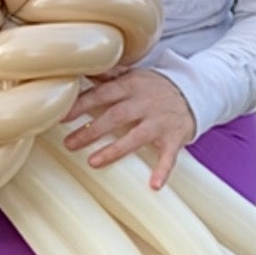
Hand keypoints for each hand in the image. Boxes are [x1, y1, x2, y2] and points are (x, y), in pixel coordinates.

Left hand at [62, 68, 197, 190]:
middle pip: (115, 116)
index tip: (62, 117)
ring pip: (136, 137)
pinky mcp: (175, 137)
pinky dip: (163, 170)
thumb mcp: (132, 75)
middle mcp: (145, 102)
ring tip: (93, 162)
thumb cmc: (153, 87)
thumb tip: (79, 69)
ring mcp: (160, 121)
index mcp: (131, 85)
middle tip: (69, 144)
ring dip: (114, 150)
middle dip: (91, 130)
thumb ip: (108, 76)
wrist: (193, 92)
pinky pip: (169, 156)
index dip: (81, 105)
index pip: (102, 94)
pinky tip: (154, 185)